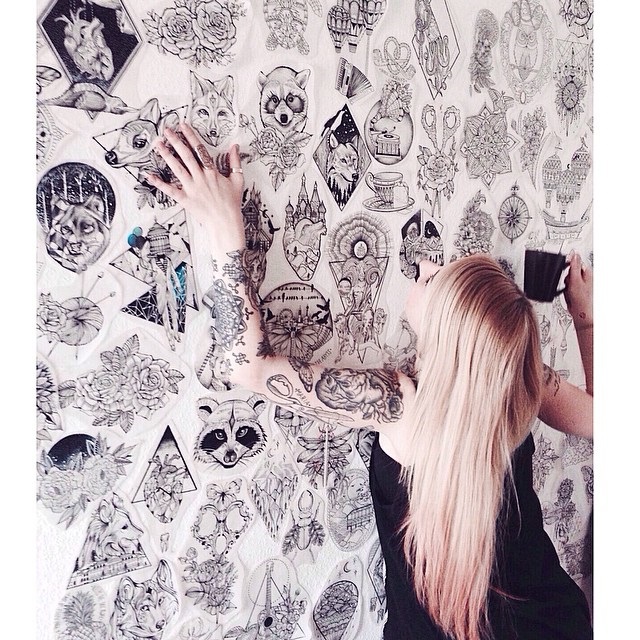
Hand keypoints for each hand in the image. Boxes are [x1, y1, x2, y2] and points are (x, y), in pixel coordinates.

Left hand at [146, 123, 244, 246]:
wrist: (226, 222)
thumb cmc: (232, 203)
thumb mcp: (237, 180)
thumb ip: (235, 162)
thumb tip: (234, 147)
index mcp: (212, 172)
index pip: (200, 150)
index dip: (191, 136)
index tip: (183, 126)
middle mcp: (201, 178)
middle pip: (186, 156)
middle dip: (176, 142)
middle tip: (166, 130)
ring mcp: (192, 189)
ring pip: (177, 169)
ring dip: (166, 156)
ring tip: (157, 144)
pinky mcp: (185, 200)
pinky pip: (170, 190)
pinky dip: (159, 183)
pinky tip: (149, 175)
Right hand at [563, 251, 592, 328]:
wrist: (581, 312)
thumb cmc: (582, 298)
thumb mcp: (576, 280)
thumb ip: (574, 266)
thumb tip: (574, 254)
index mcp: (587, 272)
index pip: (575, 262)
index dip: (568, 265)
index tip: (565, 267)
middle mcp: (585, 277)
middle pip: (570, 271)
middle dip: (567, 278)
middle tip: (569, 284)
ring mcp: (580, 284)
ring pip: (567, 279)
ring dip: (566, 285)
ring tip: (570, 291)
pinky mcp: (575, 290)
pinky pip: (566, 286)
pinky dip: (565, 290)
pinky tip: (569, 294)